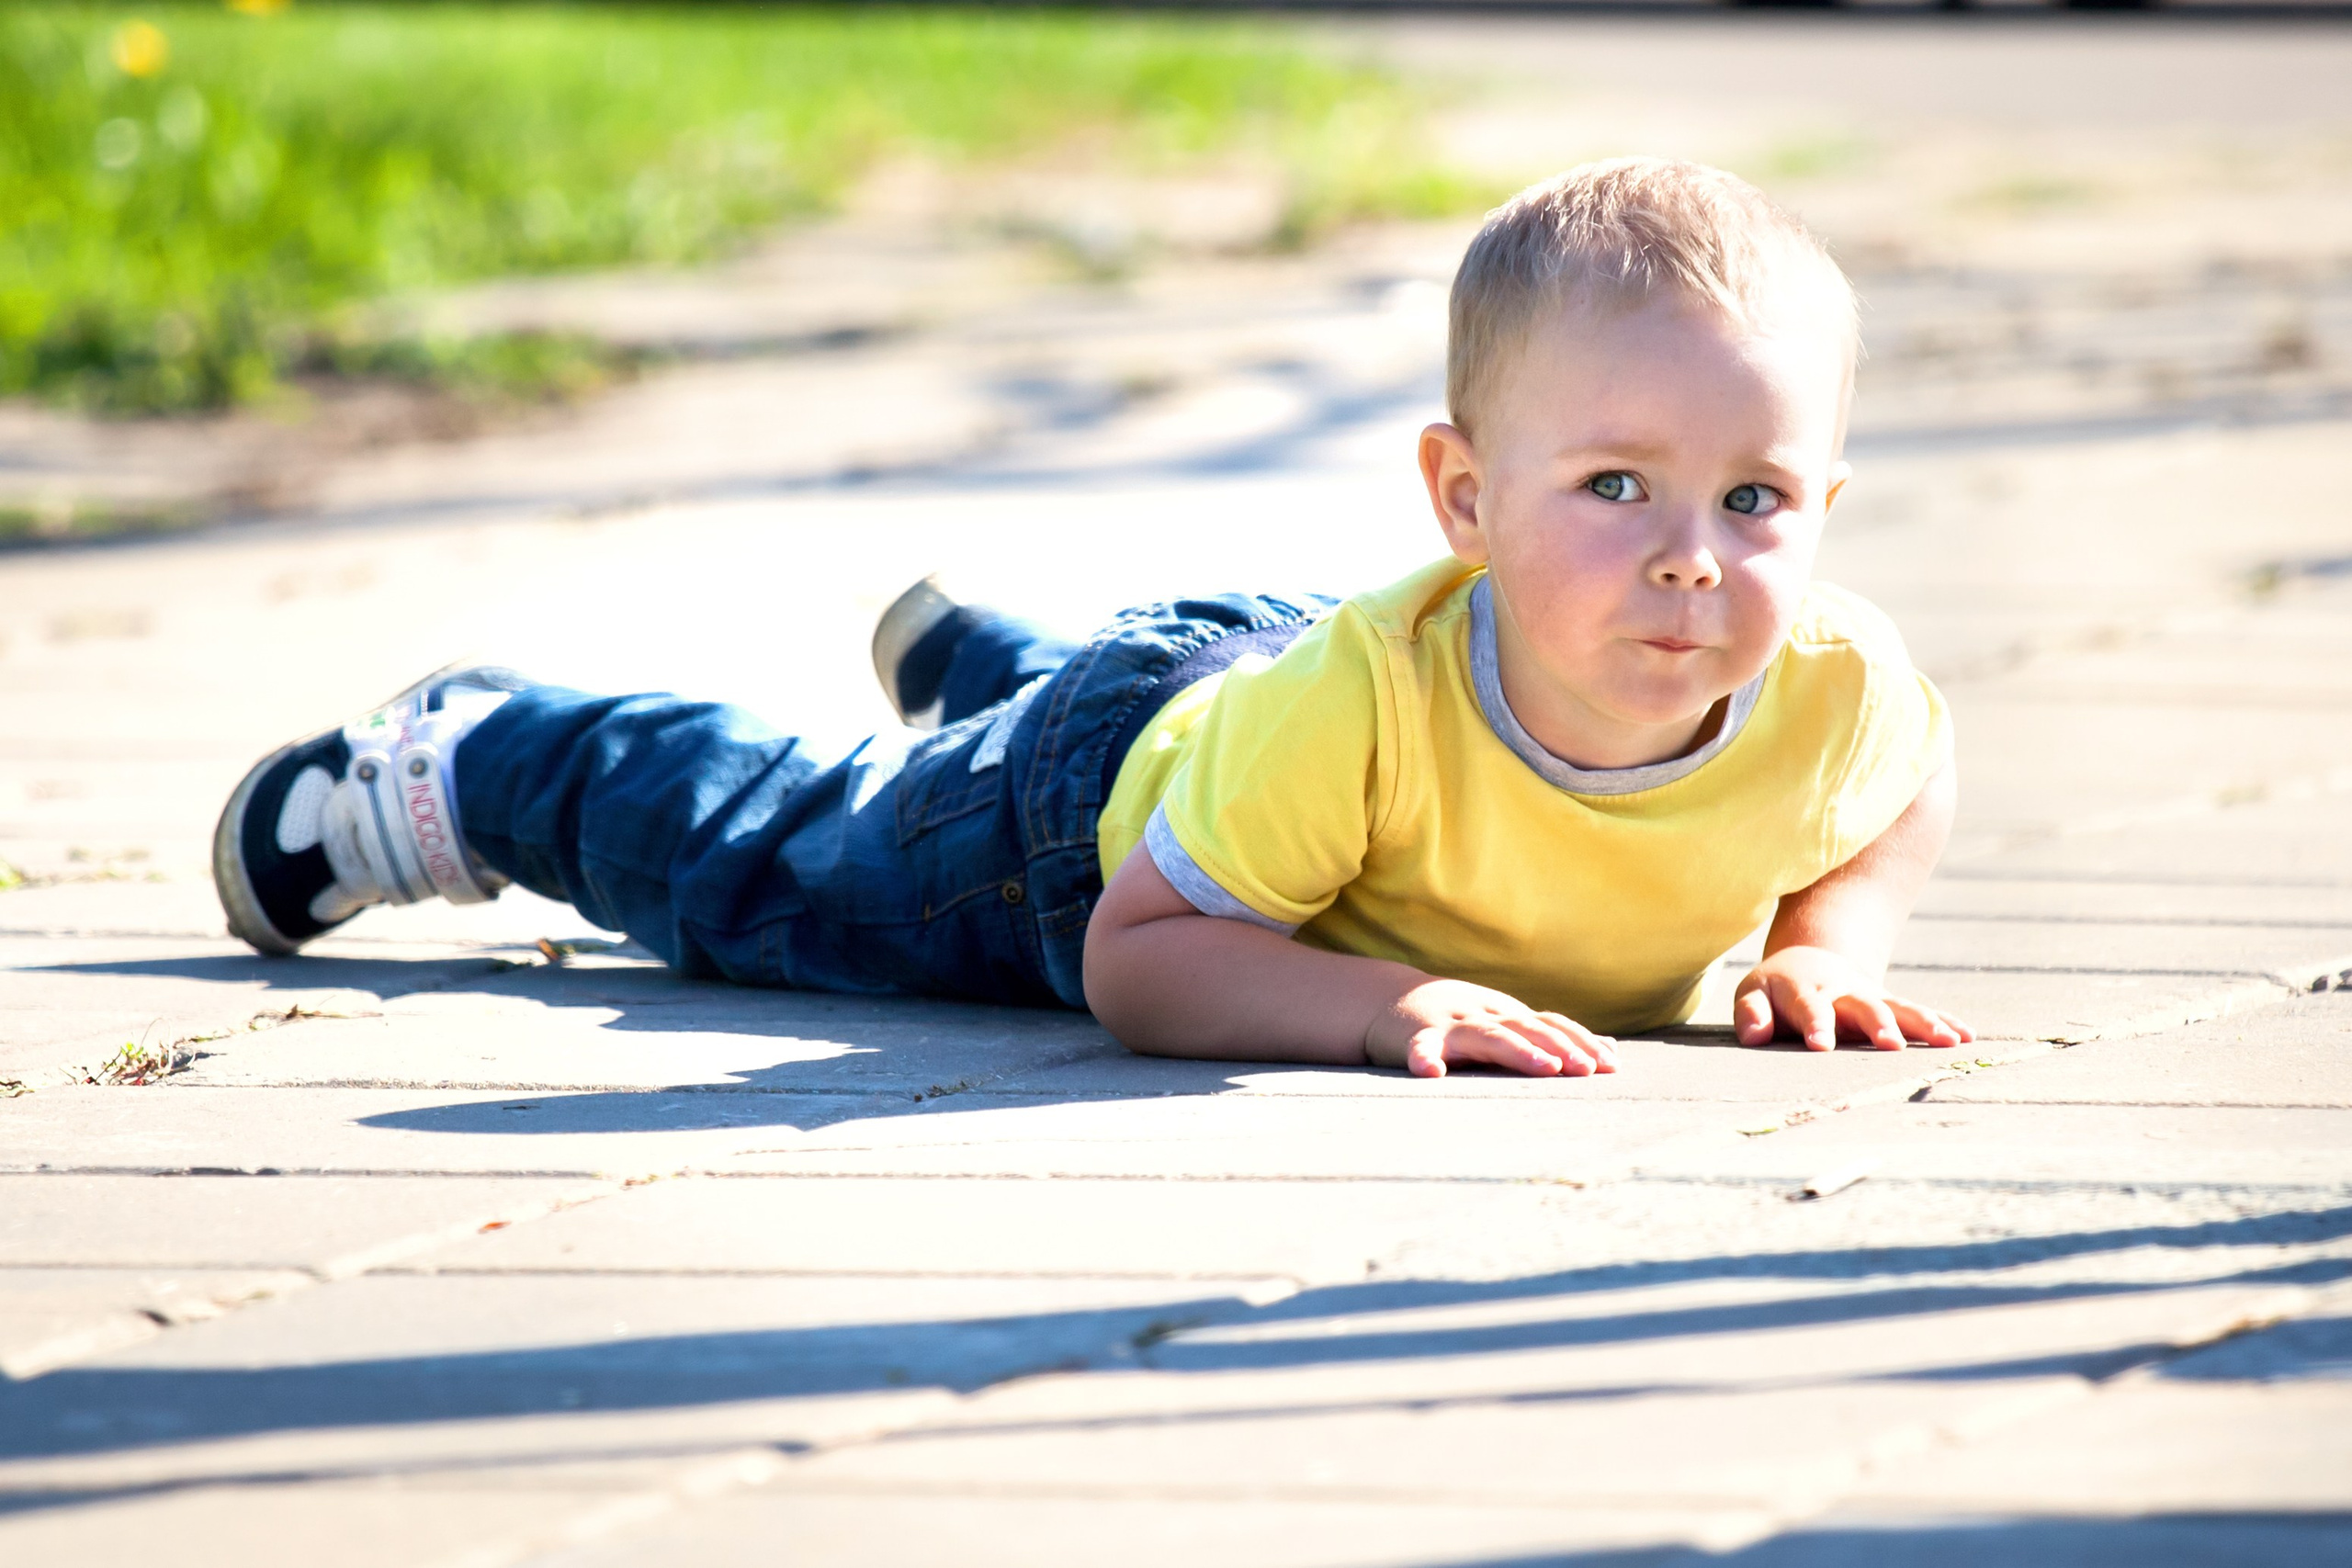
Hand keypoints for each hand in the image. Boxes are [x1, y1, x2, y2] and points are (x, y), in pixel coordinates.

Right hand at [1366, 980, 1618, 1078]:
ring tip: (1543, 1067)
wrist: (1387, 1000)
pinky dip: (1424, 1058)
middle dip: (1559, 1047)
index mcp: (1508, 1015)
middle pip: (1526, 1027)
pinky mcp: (1415, 1037)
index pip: (1550, 1023)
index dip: (1580, 1041)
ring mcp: (1451, 1024)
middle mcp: (1485, 1015)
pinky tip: (1430, 1074)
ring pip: (1487, 1035)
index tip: (1611, 1065)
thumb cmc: (1458, 1020)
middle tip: (1585, 1069)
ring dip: (1516, 1050)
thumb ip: (1555, 1036)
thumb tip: (1611, 1048)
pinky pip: (1421, 1048)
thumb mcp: (1507, 1022)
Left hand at [1733, 946, 1972, 1051]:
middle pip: (1862, 1006)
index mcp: (1805, 991)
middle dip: (1877, 1024)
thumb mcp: (1754, 995)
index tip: (1820, 1045)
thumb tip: (1754, 1038)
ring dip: (1923, 1023)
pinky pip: (1921, 1012)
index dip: (1815, 1024)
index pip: (1809, 1007)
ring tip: (1948, 1041)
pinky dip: (1944, 1022)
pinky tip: (1967, 1036)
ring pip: (1899, 1008)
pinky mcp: (1892, 1004)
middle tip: (1891, 1044)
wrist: (1809, 960)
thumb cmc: (1776, 990)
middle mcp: (1842, 992)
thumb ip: (1752, 1014)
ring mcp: (1871, 997)